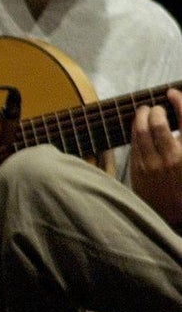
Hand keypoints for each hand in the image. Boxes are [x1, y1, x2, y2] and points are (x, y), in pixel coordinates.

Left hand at [130, 87, 181, 224]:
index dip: (179, 101)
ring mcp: (154, 165)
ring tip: (145, 111)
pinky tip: (138, 127)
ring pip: (141, 130)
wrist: (176, 219)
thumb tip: (178, 123)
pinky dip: (135, 130)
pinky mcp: (139, 171)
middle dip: (156, 109)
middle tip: (157, 107)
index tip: (172, 92)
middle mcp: (174, 158)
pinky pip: (134, 143)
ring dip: (141, 116)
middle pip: (158, 122)